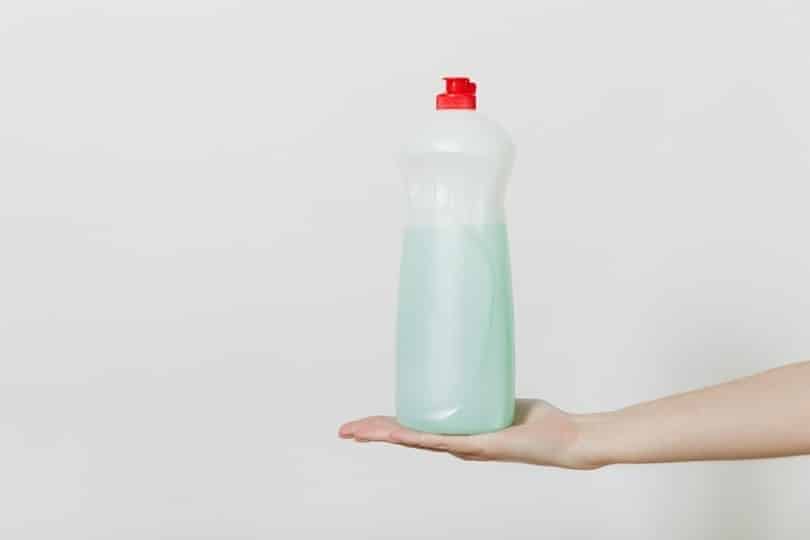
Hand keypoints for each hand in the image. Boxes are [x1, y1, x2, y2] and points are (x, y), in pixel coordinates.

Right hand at [339, 399, 597, 468]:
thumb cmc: (539, 423)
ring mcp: (466, 447)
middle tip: (344, 430)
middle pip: (406, 437)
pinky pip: (441, 441)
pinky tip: (396, 435)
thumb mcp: (501, 397)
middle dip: (374, 433)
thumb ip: (484, 384)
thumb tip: (474, 356)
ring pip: (416, 441)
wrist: (567, 440)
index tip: (362, 424)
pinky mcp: (480, 445)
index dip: (385, 426)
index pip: (413, 430)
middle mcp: (457, 445)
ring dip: (385, 436)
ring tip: (357, 433)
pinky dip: (416, 438)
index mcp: (458, 434)